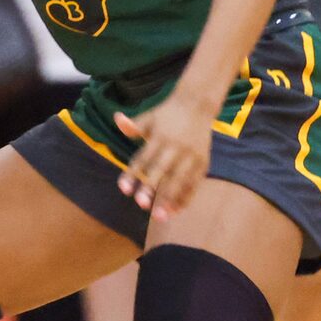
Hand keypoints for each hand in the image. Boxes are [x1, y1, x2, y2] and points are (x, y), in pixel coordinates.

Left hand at [113, 91, 214, 222]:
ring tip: (160, 216)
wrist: (198, 104)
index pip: (144, 158)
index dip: (133, 174)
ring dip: (171, 198)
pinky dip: (186, 197)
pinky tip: (176, 211)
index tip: (123, 190)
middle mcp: (176, 146)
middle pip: (162, 170)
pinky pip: (195, 183)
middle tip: (141, 205)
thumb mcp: (150, 117)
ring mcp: (191, 155)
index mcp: (160, 136)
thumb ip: (133, 125)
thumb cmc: (168, 113)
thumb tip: (117, 120)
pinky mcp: (203, 161)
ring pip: (180, 179)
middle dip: (152, 188)